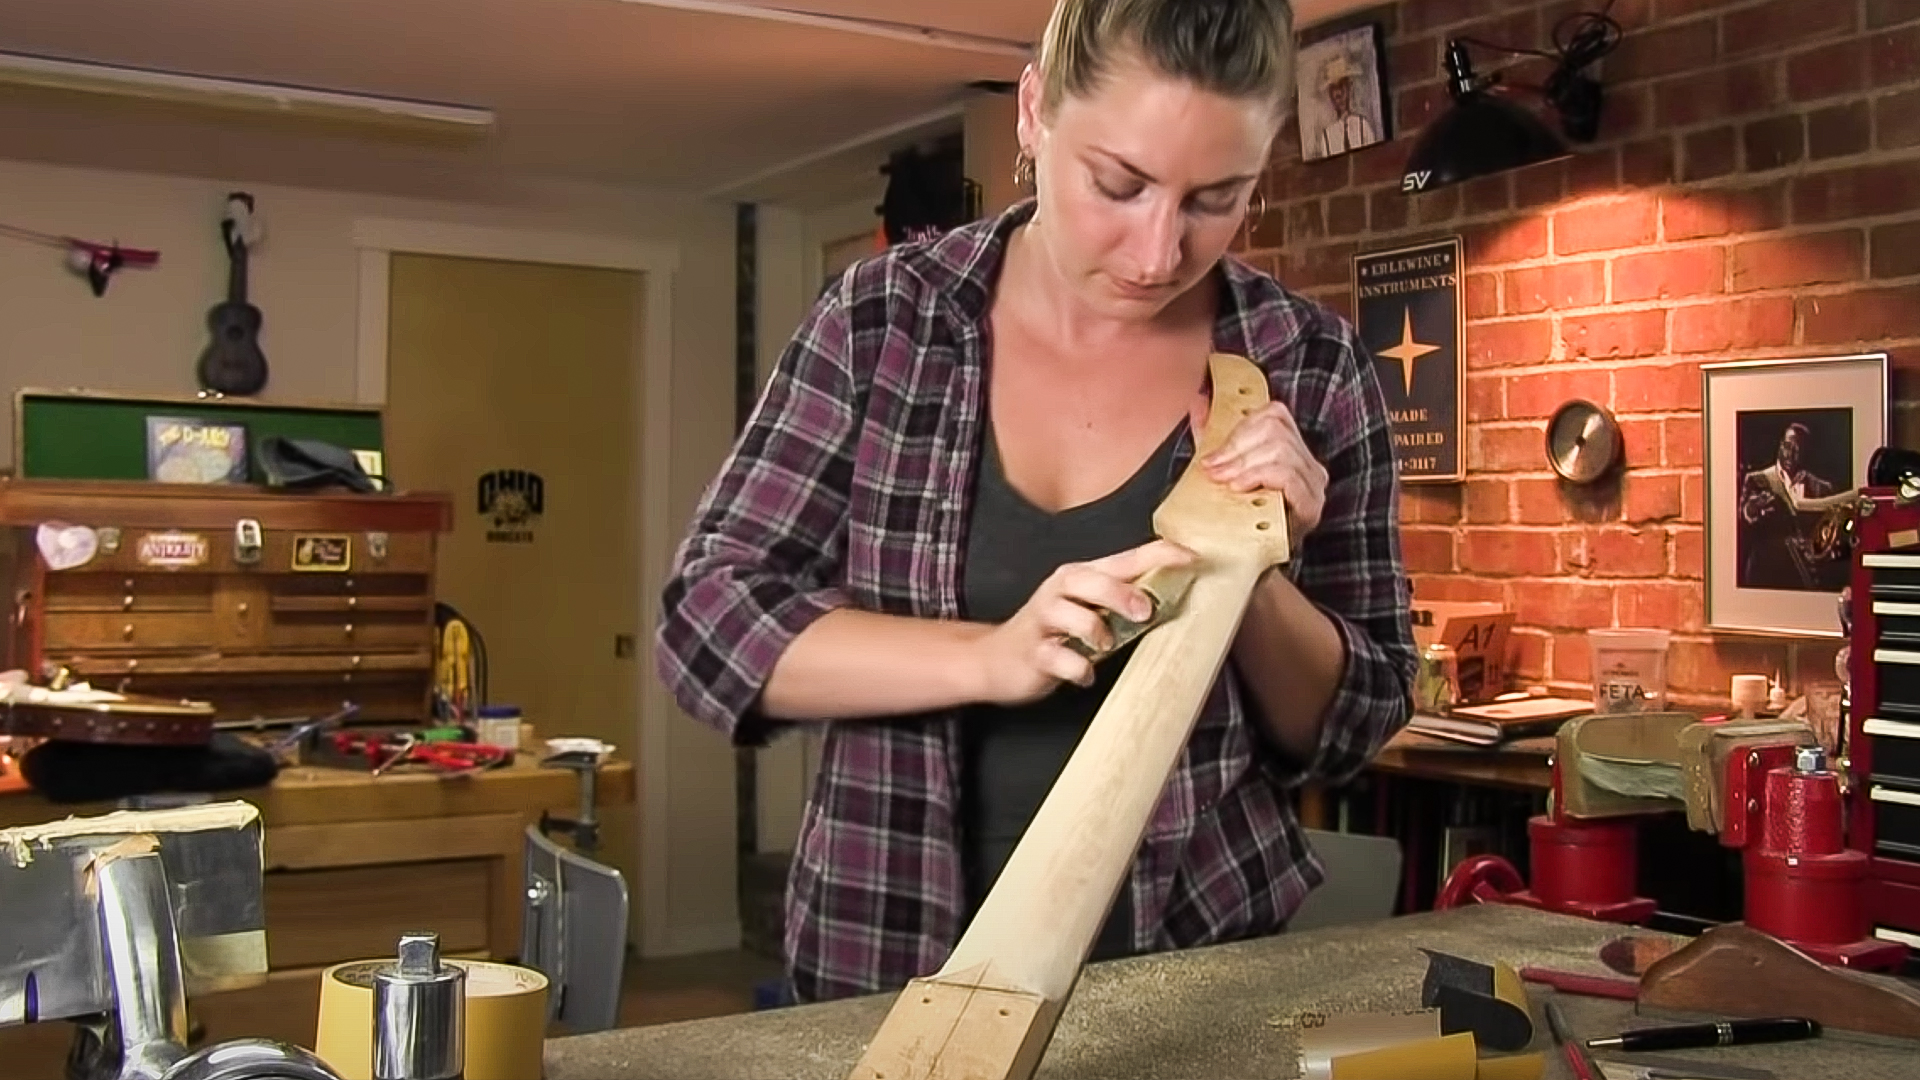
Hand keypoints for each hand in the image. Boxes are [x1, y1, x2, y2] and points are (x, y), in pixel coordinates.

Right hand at [969, 539, 1195, 705]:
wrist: (997, 660)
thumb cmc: (1055, 634)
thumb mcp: (1091, 612)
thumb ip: (1124, 603)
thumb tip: (1175, 600)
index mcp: (1081, 577)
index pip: (1125, 558)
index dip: (1158, 554)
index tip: (1191, 558)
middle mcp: (1059, 592)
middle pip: (1089, 579)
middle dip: (1120, 593)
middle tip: (1146, 613)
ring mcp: (1043, 621)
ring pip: (1069, 614)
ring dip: (1095, 630)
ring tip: (1105, 645)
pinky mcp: (1033, 652)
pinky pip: (1056, 658)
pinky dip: (1076, 668)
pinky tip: (1084, 674)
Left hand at [1198, 401, 1328, 537]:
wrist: (1244, 563)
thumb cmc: (1236, 518)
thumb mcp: (1223, 469)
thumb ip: (1213, 435)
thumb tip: (1198, 400)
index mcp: (1292, 450)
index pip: (1275, 415)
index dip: (1240, 428)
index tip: (1213, 455)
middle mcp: (1309, 464)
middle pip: (1275, 430)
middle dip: (1237, 448)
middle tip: (1213, 470)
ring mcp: (1314, 486)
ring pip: (1281, 450)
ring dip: (1244, 464)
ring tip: (1224, 482)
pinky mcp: (1311, 507)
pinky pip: (1288, 476)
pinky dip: (1259, 477)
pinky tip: (1240, 489)